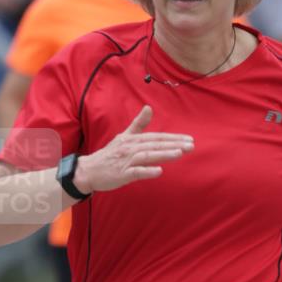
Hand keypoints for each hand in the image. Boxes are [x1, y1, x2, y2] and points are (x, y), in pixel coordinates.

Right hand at [74, 105, 193, 192]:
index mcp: (133, 139)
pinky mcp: (121, 174)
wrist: (90, 170)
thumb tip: (149, 108)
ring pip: (147, 156)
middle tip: (191, 146)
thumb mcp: (124, 137)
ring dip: (163, 154)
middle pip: (155, 145)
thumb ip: (138, 124)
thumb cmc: (110, 155)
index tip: (190, 139)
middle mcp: (130, 148)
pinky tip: (159, 171)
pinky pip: (135, 172)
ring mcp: (126, 161)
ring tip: (179, 154)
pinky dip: (147, 171)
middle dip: (174, 145)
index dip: (173, 138)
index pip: (157, 137)